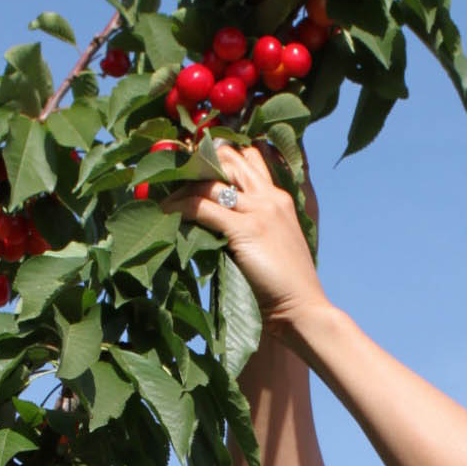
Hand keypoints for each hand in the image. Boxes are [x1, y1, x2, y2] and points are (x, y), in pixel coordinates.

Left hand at [168, 141, 330, 334]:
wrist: (301, 309)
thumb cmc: (284, 285)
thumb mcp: (271, 243)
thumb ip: (251, 225)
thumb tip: (213, 220)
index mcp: (279, 198)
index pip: (250, 157)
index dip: (221, 156)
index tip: (195, 166)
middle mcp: (270, 197)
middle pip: (230, 158)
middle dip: (198, 162)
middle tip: (174, 177)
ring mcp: (259, 211)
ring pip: (212, 181)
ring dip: (182, 188)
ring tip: (165, 201)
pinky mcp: (245, 229)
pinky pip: (202, 207)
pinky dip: (179, 208)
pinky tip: (166, 214)